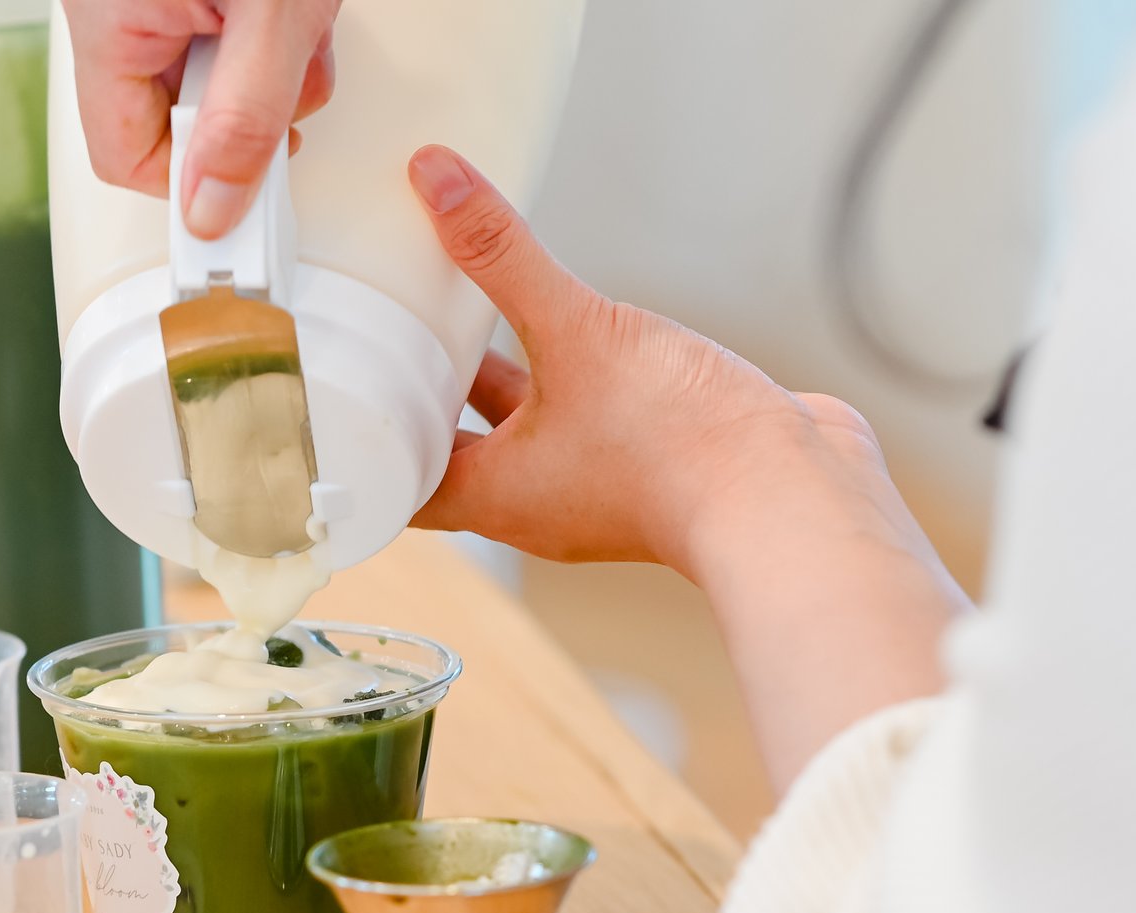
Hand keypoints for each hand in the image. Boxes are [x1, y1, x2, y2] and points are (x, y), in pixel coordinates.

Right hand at [62, 0, 340, 237]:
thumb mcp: (272, 11)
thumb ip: (246, 114)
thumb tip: (214, 208)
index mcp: (109, 25)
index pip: (128, 159)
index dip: (195, 184)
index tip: (251, 195)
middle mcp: (112, 13)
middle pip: (175, 121)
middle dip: (252, 112)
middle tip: (292, 75)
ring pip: (210, 82)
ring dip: (272, 68)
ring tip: (299, 20)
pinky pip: (222, 39)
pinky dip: (267, 32)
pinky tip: (290, 5)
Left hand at [407, 145, 901, 579]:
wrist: (794, 498)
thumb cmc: (679, 446)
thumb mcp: (576, 330)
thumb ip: (500, 257)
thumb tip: (435, 183)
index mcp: (495, 498)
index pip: (401, 482)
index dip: (365, 441)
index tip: (341, 392)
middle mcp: (536, 506)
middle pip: (457, 448)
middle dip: (430, 390)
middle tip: (396, 327)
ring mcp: (593, 492)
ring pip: (524, 430)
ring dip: (499, 381)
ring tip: (468, 313)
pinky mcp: (646, 471)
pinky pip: (584, 423)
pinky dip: (564, 382)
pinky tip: (570, 334)